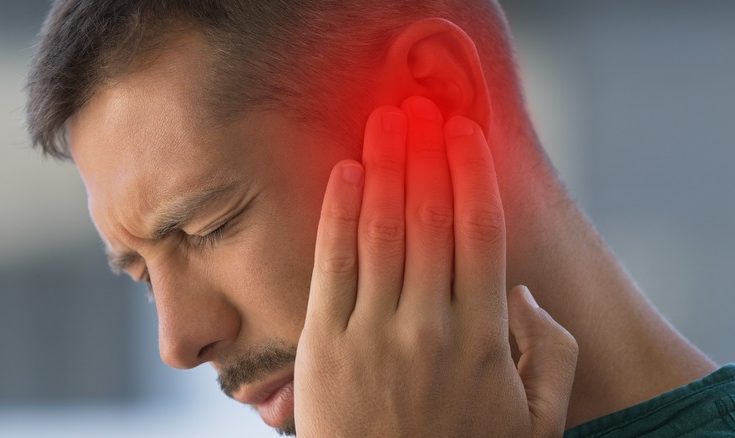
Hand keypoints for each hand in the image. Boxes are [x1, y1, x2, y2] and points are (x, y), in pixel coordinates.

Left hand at [295, 96, 577, 436]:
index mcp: (483, 336)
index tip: (464, 131)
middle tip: (418, 106)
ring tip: (385, 121)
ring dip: (384, 166)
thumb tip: (523, 292)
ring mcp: (372, 332)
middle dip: (423, 153)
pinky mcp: (325, 344)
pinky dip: (338, 213)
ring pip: (381, 230)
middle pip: (427, 217)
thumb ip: (550, 352)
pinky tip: (345, 173)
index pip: (479, 231)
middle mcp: (428, 324)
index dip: (471, 172)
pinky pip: (332, 264)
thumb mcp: (536, 420)